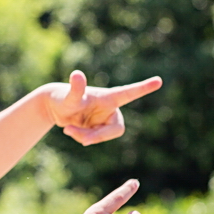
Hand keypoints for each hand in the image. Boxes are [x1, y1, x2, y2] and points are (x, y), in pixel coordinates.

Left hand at [46, 70, 161, 145]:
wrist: (54, 107)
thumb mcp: (68, 97)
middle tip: (79, 138)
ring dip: (84, 137)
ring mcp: (104, 119)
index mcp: (108, 98)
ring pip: (102, 137)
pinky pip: (94, 140)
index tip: (159, 80)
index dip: (143, 88)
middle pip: (115, 130)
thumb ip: (75, 89)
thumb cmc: (62, 98)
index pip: (129, 93)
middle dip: (97, 136)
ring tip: (68, 129)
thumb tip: (77, 74)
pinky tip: (70, 130)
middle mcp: (110, 108)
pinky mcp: (98, 128)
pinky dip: (81, 138)